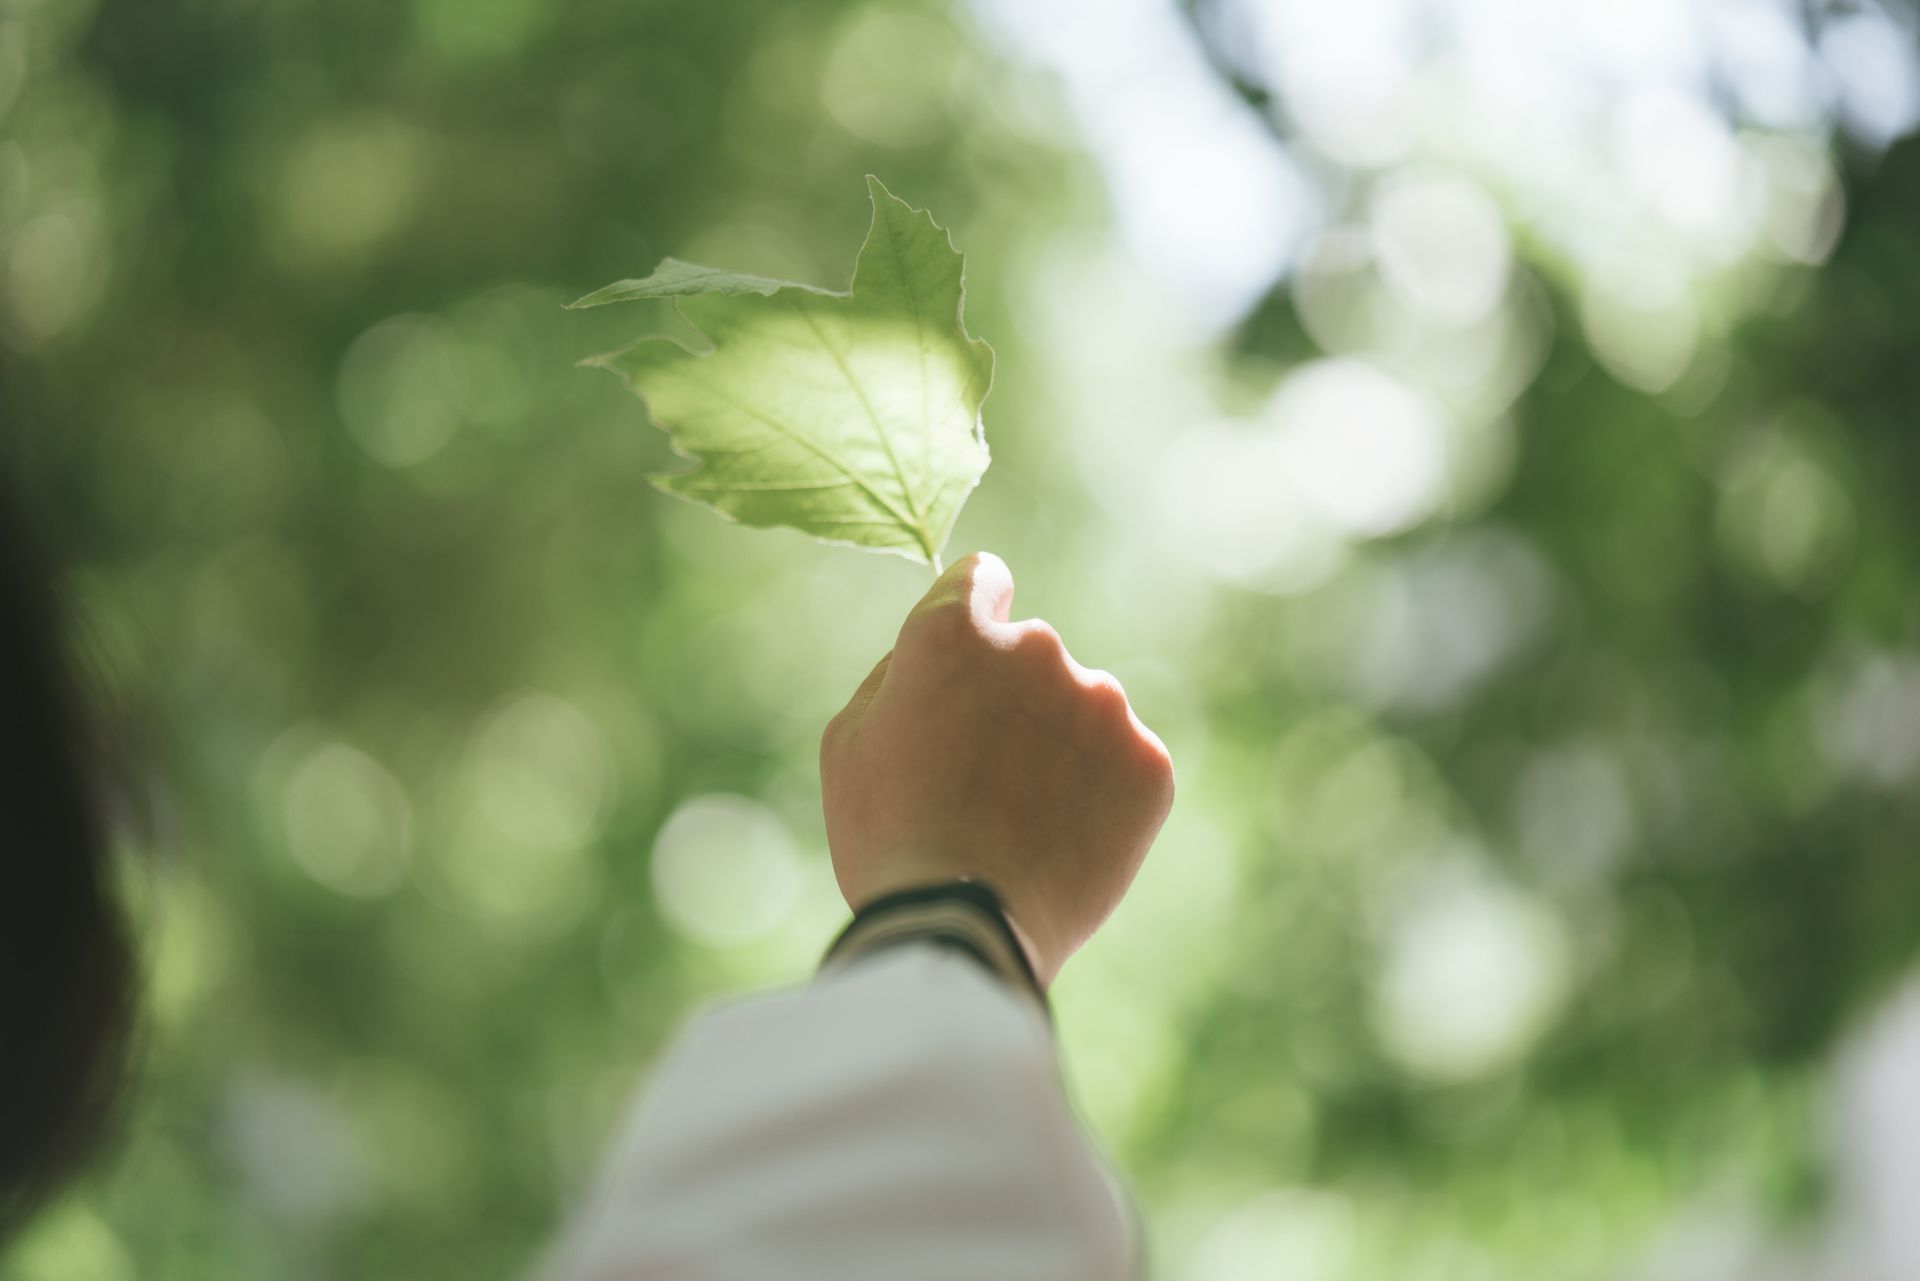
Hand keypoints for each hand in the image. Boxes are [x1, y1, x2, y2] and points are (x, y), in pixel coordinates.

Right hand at [820, 552, 1174, 985]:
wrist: (963, 932)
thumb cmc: (888, 836)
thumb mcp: (848, 742)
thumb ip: (898, 673)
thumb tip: (940, 654)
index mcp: (958, 632)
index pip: (983, 579)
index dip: (975, 614)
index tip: (972, 657)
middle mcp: (1040, 648)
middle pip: (1033, 654)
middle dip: (1013, 698)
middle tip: (982, 775)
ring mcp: (1102, 704)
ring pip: (1083, 710)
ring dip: (1061, 746)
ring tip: (1023, 821)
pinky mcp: (1148, 763)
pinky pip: (1124, 763)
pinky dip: (1101, 794)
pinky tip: (1063, 839)